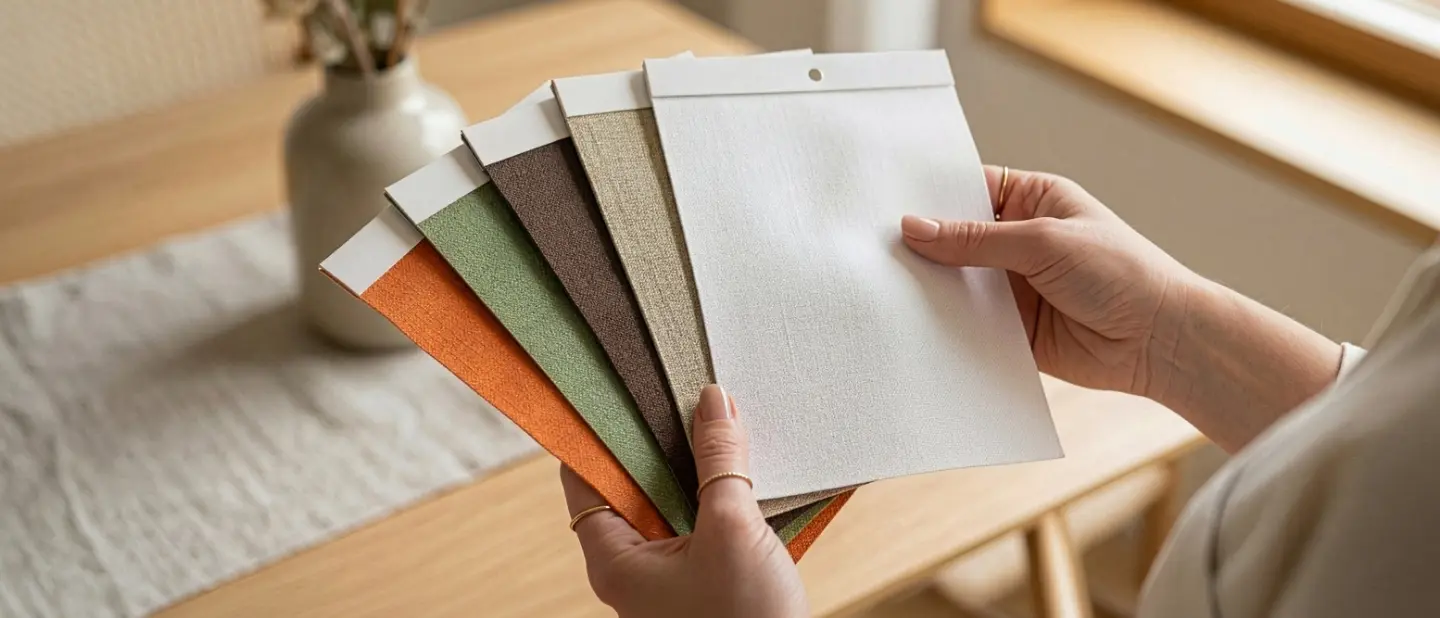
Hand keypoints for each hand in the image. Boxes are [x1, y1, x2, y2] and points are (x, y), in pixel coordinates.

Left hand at [560, 385, 807, 617]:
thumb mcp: (732, 530)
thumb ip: (720, 461)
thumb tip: (713, 401)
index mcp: (614, 560)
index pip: (584, 479)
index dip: (596, 432)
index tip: (612, 387)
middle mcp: (633, 568)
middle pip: (631, 486)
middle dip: (657, 440)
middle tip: (678, 390)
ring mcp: (668, 578)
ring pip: (670, 503)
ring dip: (693, 466)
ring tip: (715, 416)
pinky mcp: (704, 582)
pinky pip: (700, 524)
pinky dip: (716, 493)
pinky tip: (743, 466)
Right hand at [901, 166, 1195, 396]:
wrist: (1159, 341)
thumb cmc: (1121, 272)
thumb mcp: (1043, 241)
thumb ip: (975, 239)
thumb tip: (914, 227)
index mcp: (1032, 200)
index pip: (969, 188)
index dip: (931, 195)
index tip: (884, 200)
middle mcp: (1019, 240)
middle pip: (955, 237)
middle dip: (921, 243)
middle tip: (870, 245)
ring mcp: (1013, 286)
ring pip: (956, 282)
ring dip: (929, 286)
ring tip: (881, 284)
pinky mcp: (1011, 329)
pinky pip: (967, 323)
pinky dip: (944, 325)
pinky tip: (912, 323)